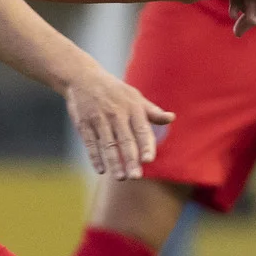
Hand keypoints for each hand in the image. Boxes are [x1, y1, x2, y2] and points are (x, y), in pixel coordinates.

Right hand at [64, 65, 173, 179]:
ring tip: (121, 177)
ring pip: (108, 144)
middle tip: (136, 177)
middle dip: (130, 159)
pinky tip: (101, 170)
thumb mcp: (135, 97)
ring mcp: (99, 119)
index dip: (145, 145)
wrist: (83, 78)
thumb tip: (171, 118)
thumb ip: (153, 111)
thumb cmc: (115, 91)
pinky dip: (95, 157)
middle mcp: (116, 113)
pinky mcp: (83, 124)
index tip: (148, 160)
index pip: (141, 130)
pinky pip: (90, 143)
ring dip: (114, 162)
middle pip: (125, 140)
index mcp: (132, 107)